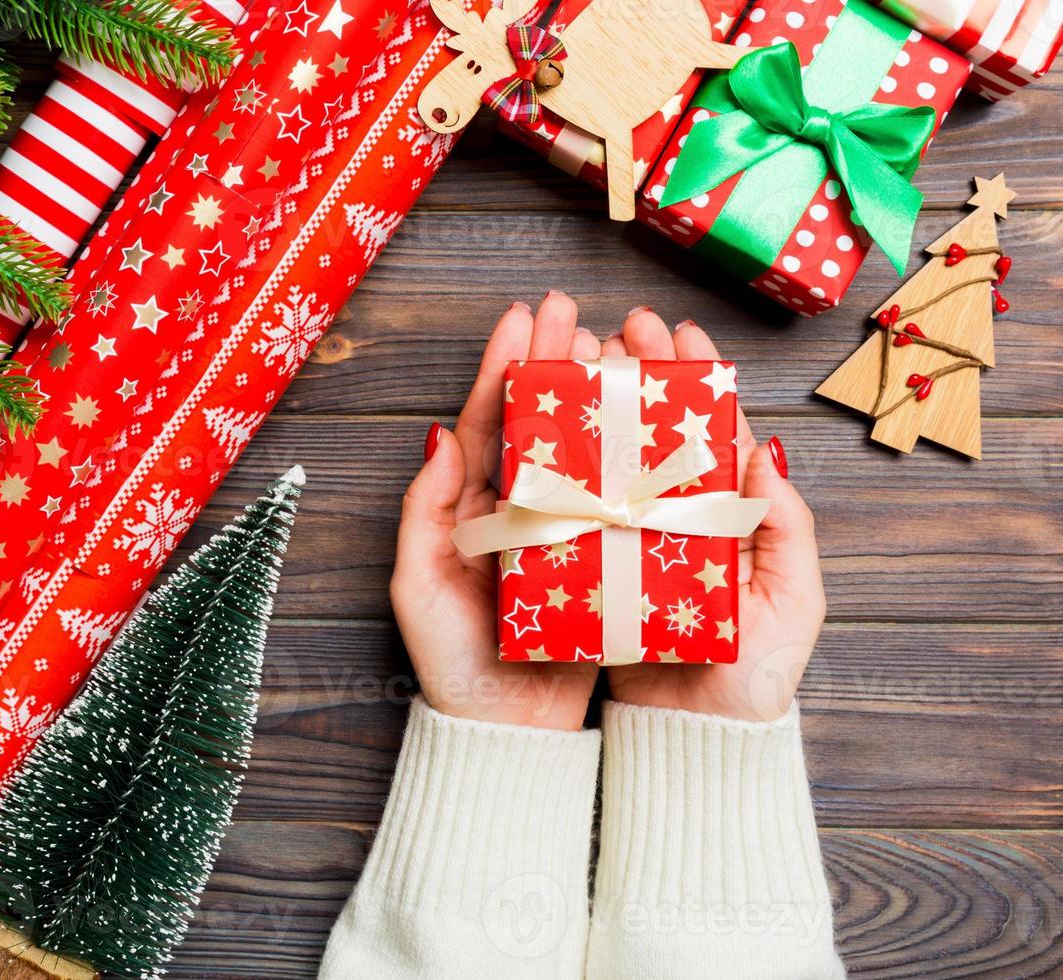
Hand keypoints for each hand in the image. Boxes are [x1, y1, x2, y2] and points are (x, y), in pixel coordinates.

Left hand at [391, 292, 598, 729]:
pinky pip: (615, 498)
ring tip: (616, 347)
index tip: (526, 316)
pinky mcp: (596, 561)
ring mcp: (559, 532)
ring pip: (581, 450)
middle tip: (575, 311)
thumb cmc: (450, 662)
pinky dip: (632, 459)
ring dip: (596, 397)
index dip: (505, 366)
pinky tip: (651, 424)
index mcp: (471, 508)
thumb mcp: (418, 584)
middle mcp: (516, 511)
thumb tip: (440, 434)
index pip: (488, 421)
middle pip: (538, 421)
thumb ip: (425, 510)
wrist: (506, 733)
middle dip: (553, 362)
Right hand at [601, 309, 825, 721]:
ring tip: (575, 357)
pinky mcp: (592, 572)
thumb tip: (761, 450)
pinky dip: (561, 467)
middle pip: (653, 431)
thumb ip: (785, 526)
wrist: (691, 745)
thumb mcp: (791, 601)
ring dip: (592, 405)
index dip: (694, 376)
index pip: (710, 431)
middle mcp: (675, 522)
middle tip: (614, 328)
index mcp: (729, 518)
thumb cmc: (754, 680)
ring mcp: (631, 544)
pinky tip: (546, 430)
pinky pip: (576, 510)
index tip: (673, 329)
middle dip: (635, 372)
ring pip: (609, 460)